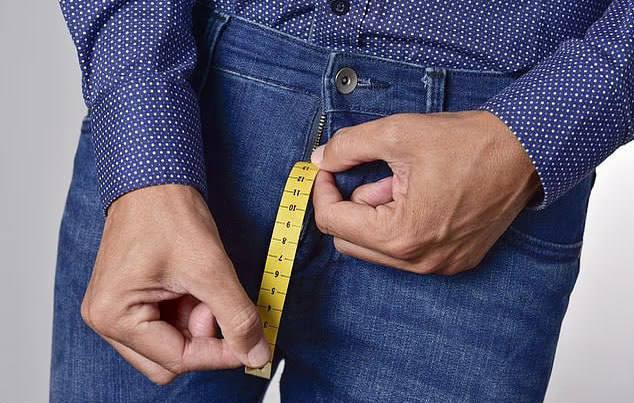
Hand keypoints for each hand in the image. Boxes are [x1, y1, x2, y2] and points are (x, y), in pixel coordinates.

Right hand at [80, 185, 269, 383]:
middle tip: (214, 302)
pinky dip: (188, 313)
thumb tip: (256, 355)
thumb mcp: (211, 269)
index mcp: (113, 316)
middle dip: (202, 337)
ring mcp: (116, 310)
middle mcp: (106, 319)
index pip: (177, 360)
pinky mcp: (129, 299)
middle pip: (168, 361)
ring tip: (203, 287)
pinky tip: (194, 285)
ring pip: (170, 345)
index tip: (251, 344)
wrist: (155, 178)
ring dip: (196, 324)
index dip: (220, 353)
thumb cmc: (169, 214)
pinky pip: (166, 325)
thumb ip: (237, 317)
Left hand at [311, 111, 539, 275]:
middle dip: (348, 206)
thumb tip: (319, 159)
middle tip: (365, 173)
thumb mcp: (396, 133)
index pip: (333, 222)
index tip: (327, 168)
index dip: (322, 191)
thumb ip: (348, 147)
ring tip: (400, 182)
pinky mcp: (455, 261)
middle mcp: (419, 261)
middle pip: (351, 242)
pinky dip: (400, 226)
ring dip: (375, 216)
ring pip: (378, 249)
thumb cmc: (467, 142)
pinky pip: (406, 251)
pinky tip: (420, 196)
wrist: (525, 150)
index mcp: (402, 235)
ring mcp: (439, 266)